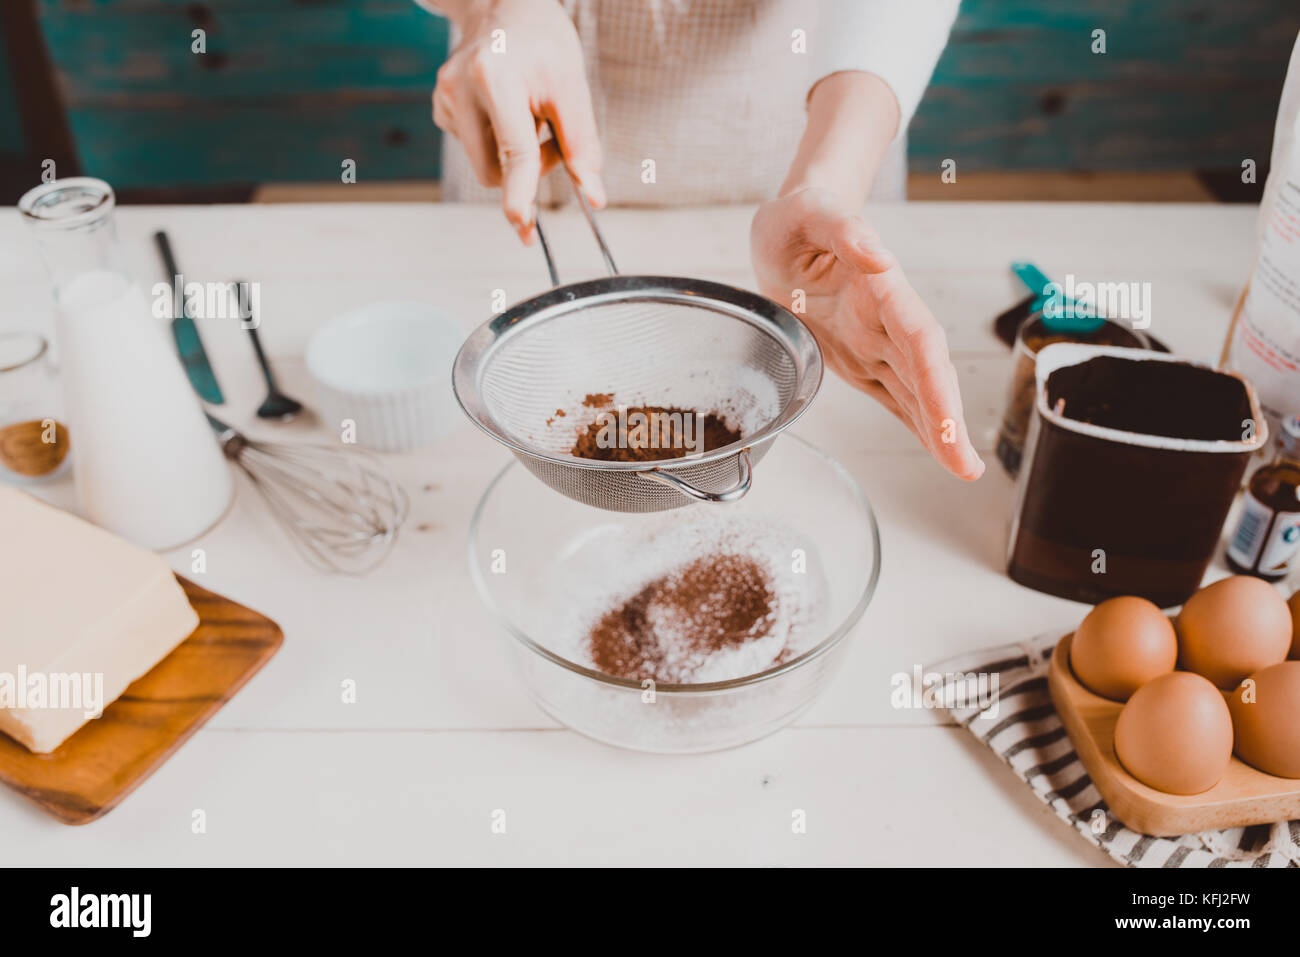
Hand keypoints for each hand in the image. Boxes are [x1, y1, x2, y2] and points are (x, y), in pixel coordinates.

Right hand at [432, 0, 604, 242]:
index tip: (522, 224)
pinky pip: (474, 148)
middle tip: (552, 139)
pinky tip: (504, 109)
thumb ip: (582, 146)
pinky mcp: (440, 108)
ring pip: (484, 164)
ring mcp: (443, 99)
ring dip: (513, 156)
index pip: (513, 150)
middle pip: (494, 171)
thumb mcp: (572, 86)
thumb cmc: (543, 43)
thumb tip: (593, 198)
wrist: (503, 5)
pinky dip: (497, 141)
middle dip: (527, 171)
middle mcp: (459, 88)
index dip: (520, 193)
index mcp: (495, 76)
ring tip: (527, 115)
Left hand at [750, 187, 983, 479]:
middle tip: (968, 467)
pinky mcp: (858, 358)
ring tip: (964, 470)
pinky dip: (914, 423)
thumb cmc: (799, 218)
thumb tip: (879, 254)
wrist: (788, 229)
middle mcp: (886, 320)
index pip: (920, 339)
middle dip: (947, 421)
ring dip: (938, 431)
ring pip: (914, 392)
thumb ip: (844, 228)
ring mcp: (874, 342)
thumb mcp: (809, 213)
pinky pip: (890, 395)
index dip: (937, 383)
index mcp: (881, 287)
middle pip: (926, 374)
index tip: (952, 420)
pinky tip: (937, 449)